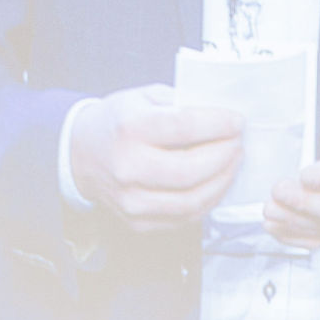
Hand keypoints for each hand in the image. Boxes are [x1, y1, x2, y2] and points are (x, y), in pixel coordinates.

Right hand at [69, 84, 243, 231]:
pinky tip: (214, 183)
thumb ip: (183, 104)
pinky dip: (207, 200)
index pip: (186, 127)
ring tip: (231, 164)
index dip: (220, 124)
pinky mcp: (136, 221)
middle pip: (191, 169)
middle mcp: (126, 166)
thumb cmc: (119, 123)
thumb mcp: (146, 98)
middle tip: (237, 144)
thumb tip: (225, 116)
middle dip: (225, 155)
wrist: (82, 154)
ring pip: (192, 199)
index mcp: (129, 128)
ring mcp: (130, 199)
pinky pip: (184, 217)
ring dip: (222, 181)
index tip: (237, 121)